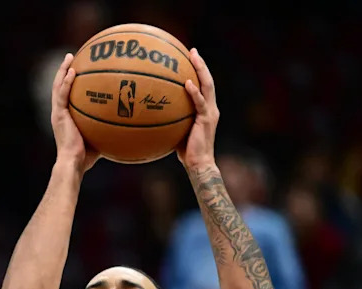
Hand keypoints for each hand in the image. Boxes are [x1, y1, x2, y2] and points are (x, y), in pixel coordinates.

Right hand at [51, 54, 99, 172]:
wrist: (74, 163)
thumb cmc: (87, 157)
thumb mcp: (100, 138)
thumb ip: (108, 127)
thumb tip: (128, 123)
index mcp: (66, 116)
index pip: (66, 94)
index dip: (70, 81)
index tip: (78, 69)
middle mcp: (59, 112)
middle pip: (59, 86)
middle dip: (64, 70)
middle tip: (72, 56)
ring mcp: (57, 113)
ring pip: (57, 86)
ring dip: (63, 70)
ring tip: (70, 57)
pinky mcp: (58, 115)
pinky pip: (62, 95)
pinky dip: (66, 82)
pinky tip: (72, 71)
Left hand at [176, 48, 217, 172]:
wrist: (199, 164)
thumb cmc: (186, 151)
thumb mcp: (176, 131)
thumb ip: (169, 119)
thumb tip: (150, 112)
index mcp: (206, 109)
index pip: (203, 86)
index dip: (198, 71)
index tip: (189, 58)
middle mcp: (210, 108)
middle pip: (207, 81)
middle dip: (200, 64)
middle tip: (192, 51)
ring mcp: (210, 113)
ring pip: (207, 86)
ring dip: (200, 70)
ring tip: (193, 57)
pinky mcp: (206, 120)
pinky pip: (199, 103)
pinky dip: (194, 92)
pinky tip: (186, 83)